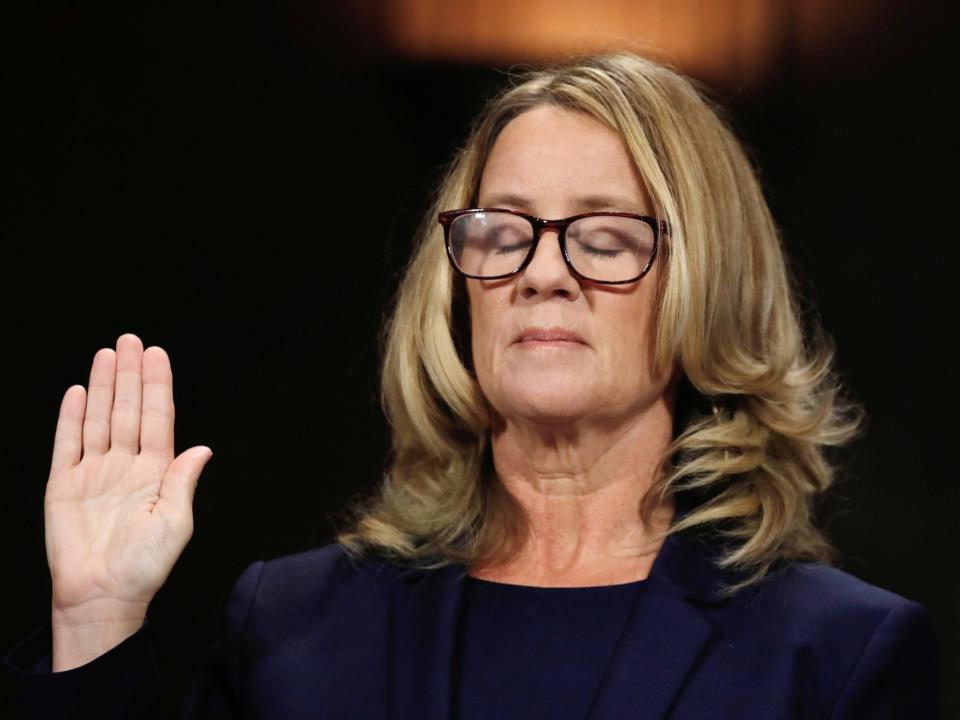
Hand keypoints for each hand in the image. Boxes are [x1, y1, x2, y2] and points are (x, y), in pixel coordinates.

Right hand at [45, 333, 212, 632]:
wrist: (101, 596)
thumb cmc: (143, 567)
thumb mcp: (175, 523)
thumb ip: (183, 482)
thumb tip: (203, 448)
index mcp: (156, 472)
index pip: (157, 419)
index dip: (157, 387)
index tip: (157, 355)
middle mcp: (126, 466)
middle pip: (128, 410)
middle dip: (130, 375)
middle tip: (130, 340)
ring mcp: (94, 473)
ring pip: (99, 419)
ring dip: (102, 387)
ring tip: (107, 355)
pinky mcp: (64, 485)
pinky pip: (67, 444)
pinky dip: (71, 418)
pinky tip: (77, 392)